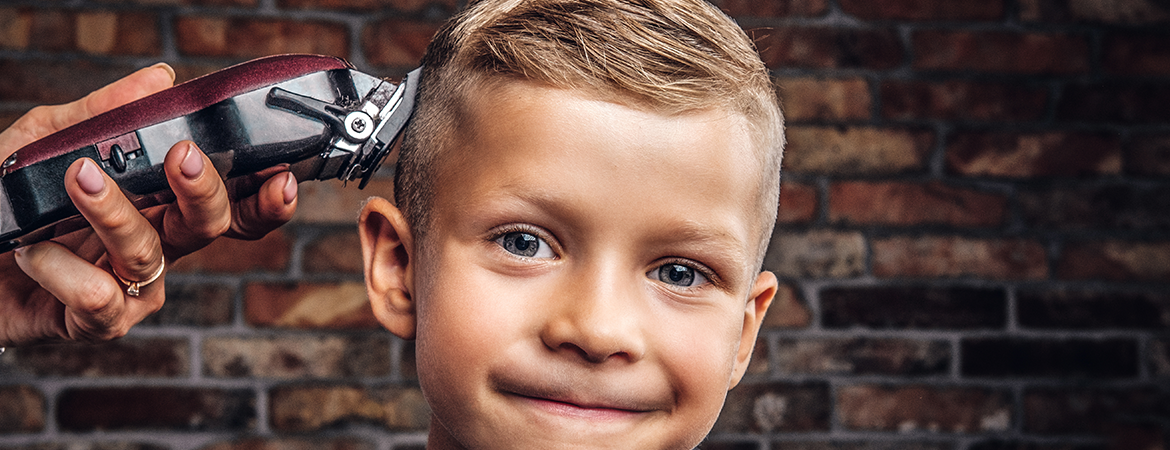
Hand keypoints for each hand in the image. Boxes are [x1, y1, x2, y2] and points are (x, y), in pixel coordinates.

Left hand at [0, 63, 297, 345]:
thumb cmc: (6, 200)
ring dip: (113, 214)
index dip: (264, 197)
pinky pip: (98, 298)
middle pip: (211, 226)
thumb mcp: (47, 141)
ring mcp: (128, 289)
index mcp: (159, 204)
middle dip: (205, 191)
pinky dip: (61, 268)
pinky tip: (30, 249)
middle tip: (181, 156)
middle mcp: (155, 246)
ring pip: (148, 255)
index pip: (229, 202)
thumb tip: (161, 80)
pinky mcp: (91, 322)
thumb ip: (103, 113)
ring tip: (75, 180)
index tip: (280, 173)